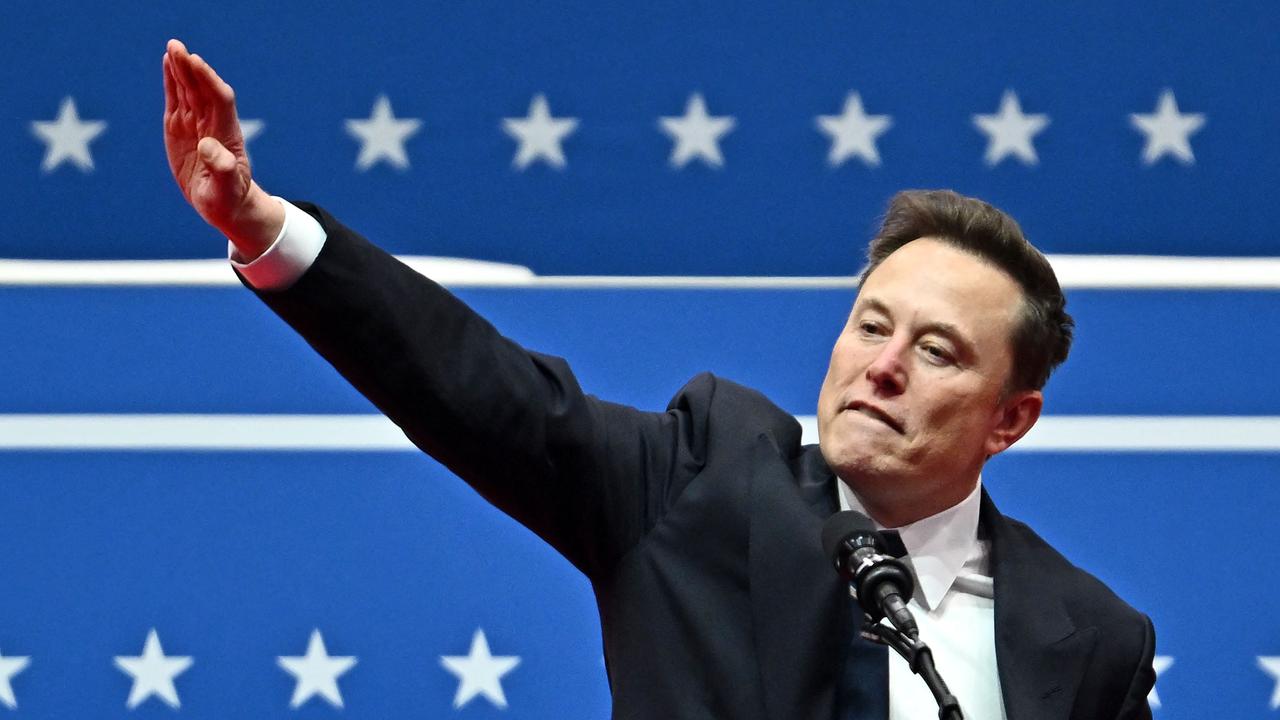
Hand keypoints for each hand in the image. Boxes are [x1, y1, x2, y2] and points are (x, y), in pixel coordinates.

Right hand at [163, 39, 282, 256]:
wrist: (224, 204)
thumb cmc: (228, 199)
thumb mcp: (225, 189)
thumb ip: (221, 168)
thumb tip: (208, 144)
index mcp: (226, 136)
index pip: (220, 101)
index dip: (209, 81)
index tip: (196, 63)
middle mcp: (212, 125)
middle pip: (202, 90)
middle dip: (190, 69)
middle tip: (177, 47)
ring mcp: (196, 125)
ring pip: (189, 91)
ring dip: (181, 69)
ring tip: (172, 47)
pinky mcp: (181, 128)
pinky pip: (176, 100)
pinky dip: (172, 82)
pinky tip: (168, 63)